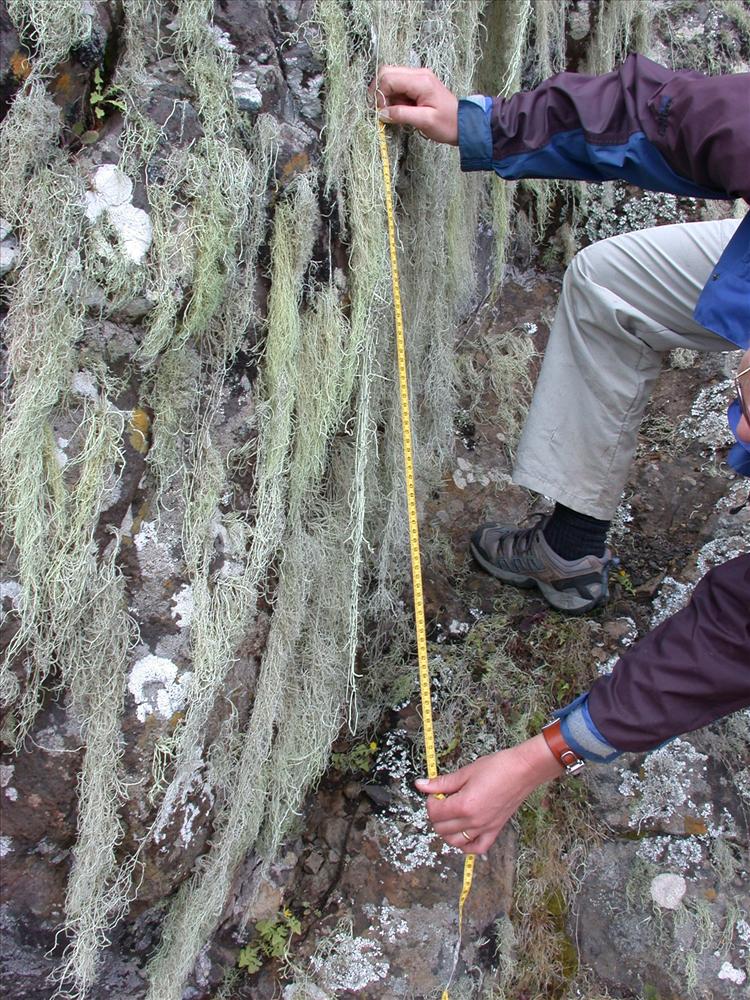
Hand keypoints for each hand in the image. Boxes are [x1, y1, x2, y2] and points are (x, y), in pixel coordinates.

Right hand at [369, 66, 458, 144]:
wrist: (463, 123)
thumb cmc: (448, 123)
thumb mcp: (425, 121)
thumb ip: (402, 115)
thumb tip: (383, 112)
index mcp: (421, 81)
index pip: (388, 78)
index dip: (380, 94)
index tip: (382, 111)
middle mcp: (418, 74)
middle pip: (386, 72)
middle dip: (379, 91)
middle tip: (383, 109)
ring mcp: (418, 77)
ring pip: (390, 77)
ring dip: (386, 95)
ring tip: (394, 111)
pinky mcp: (417, 83)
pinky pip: (398, 84)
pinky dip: (393, 96)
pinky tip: (400, 108)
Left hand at [415, 735, 563, 853]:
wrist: (522, 770)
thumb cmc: (496, 767)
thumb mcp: (465, 772)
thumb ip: (442, 782)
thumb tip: (420, 784)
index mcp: (464, 805)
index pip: (435, 812)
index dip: (430, 801)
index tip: (435, 792)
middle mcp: (473, 821)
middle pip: (441, 828)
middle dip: (436, 815)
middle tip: (442, 800)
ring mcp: (484, 828)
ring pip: (455, 842)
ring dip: (447, 831)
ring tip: (450, 815)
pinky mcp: (495, 830)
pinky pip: (477, 848)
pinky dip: (467, 845)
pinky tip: (464, 832)